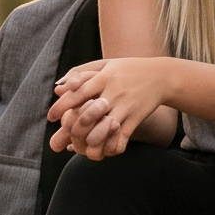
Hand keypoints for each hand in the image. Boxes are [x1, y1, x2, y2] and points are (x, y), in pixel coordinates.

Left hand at [47, 57, 178, 158]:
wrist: (163, 76)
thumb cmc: (129, 69)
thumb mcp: (106, 64)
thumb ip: (81, 73)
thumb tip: (58, 88)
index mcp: (104, 77)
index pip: (78, 91)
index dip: (62, 105)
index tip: (51, 117)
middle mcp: (114, 91)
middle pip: (88, 112)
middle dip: (74, 127)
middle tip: (66, 134)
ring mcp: (126, 106)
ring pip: (105, 128)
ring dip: (91, 140)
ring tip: (82, 146)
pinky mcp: (136, 118)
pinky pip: (122, 136)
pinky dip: (111, 146)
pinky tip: (102, 150)